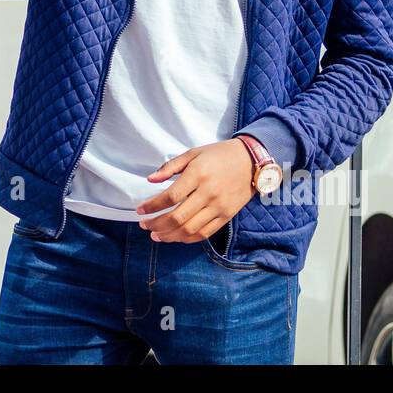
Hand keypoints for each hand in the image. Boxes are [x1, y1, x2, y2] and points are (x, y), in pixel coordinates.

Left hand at [135, 140, 254, 242]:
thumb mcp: (193, 153)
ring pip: (190, 229)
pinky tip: (175, 237)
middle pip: (178, 217)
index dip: (152, 206)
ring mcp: (219, 207)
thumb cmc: (219, 155)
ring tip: (156, 235)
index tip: (140, 210)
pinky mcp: (226, 216)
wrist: (252, 161)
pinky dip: (187, 238)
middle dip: (157, 224)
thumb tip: (150, 179)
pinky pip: (205, 233)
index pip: (170, 196)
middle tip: (145, 225)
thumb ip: (170, 167)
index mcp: (198, 174)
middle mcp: (208, 193)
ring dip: (169, 235)